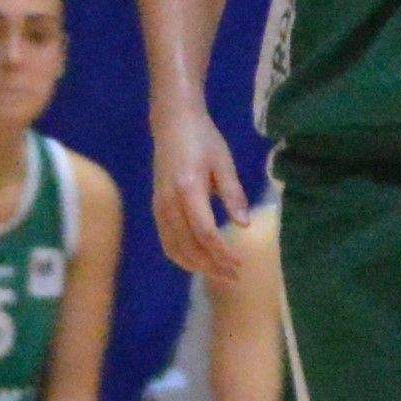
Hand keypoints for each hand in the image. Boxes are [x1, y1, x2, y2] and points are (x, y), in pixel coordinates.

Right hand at [151, 106, 251, 278]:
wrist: (172, 124)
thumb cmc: (203, 140)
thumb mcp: (223, 162)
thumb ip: (233, 194)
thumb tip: (244, 225)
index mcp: (188, 189)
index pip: (205, 232)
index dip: (222, 253)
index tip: (240, 264)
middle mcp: (169, 202)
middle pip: (189, 246)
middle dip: (212, 265)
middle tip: (235, 276)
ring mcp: (159, 207)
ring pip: (175, 248)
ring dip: (197, 266)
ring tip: (220, 274)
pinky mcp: (156, 208)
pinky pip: (166, 241)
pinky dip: (181, 257)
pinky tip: (198, 262)